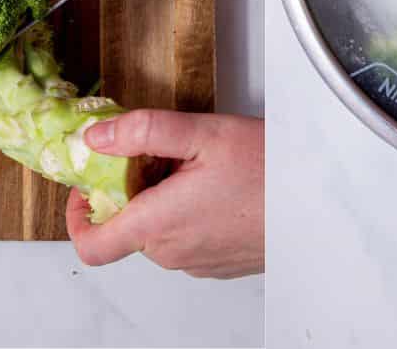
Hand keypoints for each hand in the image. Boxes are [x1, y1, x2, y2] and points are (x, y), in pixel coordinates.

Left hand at [66, 110, 264, 278]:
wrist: (320, 202)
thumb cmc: (269, 170)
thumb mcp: (202, 133)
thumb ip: (141, 131)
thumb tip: (94, 136)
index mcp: (159, 224)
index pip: (91, 244)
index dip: (76, 215)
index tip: (87, 185)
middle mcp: (172, 253)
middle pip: (126, 226)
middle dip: (133, 188)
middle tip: (163, 153)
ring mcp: (196, 262)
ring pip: (157, 231)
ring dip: (161, 199)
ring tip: (197, 165)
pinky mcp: (217, 264)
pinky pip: (184, 239)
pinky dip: (185, 212)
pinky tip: (215, 185)